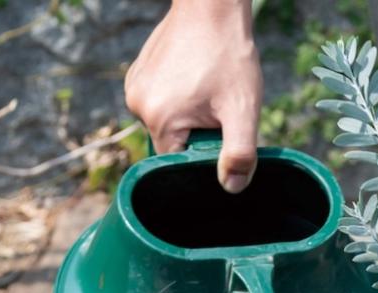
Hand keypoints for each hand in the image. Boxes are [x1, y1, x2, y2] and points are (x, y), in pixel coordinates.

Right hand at [125, 0, 262, 192]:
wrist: (211, 6)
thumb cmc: (229, 56)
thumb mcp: (243, 110)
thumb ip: (239, 154)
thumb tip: (231, 188)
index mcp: (158, 119)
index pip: (177, 164)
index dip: (202, 158)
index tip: (220, 136)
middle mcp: (137, 105)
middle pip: (172, 144)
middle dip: (197, 135)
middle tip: (218, 109)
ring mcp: (134, 87)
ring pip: (167, 123)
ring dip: (189, 117)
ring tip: (207, 91)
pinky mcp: (138, 74)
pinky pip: (161, 102)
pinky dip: (180, 100)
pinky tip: (196, 81)